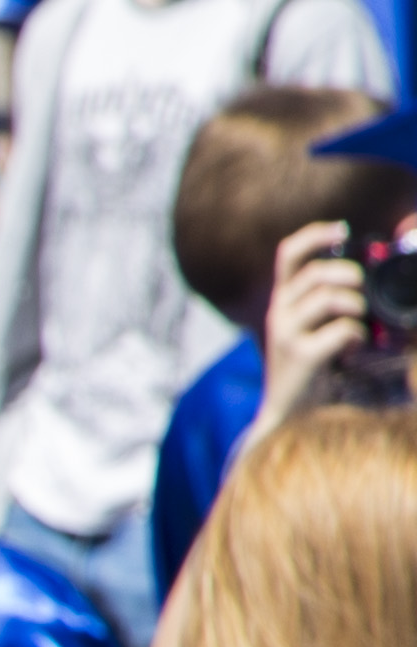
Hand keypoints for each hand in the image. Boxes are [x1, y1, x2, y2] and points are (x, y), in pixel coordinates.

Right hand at [260, 215, 377, 432]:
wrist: (288, 416)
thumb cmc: (310, 371)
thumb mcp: (313, 331)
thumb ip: (332, 306)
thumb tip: (368, 285)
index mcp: (283, 301)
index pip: (289, 254)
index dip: (315, 234)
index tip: (344, 231)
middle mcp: (278, 312)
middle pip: (317, 272)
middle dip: (351, 276)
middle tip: (363, 292)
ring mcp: (285, 333)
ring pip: (330, 298)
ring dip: (357, 306)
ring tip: (361, 323)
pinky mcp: (299, 355)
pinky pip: (340, 330)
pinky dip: (357, 335)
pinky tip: (355, 347)